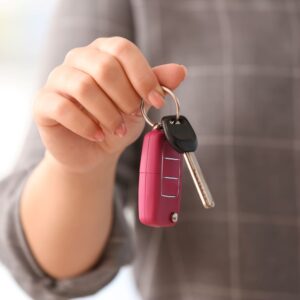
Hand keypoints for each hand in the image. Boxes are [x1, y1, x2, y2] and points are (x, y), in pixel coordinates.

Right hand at [33, 37, 186, 172]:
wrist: (94, 149)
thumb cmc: (117, 121)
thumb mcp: (140, 103)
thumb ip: (156, 85)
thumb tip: (180, 71)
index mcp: (103, 53)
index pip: (123, 50)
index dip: (143, 77)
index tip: (156, 102)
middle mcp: (78, 59)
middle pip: (104, 67)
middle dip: (125, 98)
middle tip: (132, 116)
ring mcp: (58, 79)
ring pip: (83, 87)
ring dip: (108, 114)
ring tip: (117, 129)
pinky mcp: (44, 103)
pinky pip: (62, 108)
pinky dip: (86, 125)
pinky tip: (98, 135)